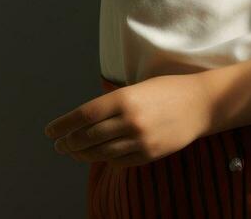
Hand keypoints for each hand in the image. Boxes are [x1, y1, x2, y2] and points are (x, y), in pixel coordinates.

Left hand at [44, 74, 212, 169]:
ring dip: (83, 154)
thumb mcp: (134, 89)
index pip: (83, 116)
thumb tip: (83, 120)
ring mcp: (141, 140)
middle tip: (59, 145)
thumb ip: (111, 105)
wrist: (201, 104)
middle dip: (69, 142)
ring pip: (102, 152)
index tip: (49, 131)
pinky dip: (106, 159)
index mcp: (123, 98)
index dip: (63, 125)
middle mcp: (130, 120)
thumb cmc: (164, 90)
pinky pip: (120, 160)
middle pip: (89, 136)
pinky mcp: (151, 154)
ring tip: (73, 152)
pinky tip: (99, 155)